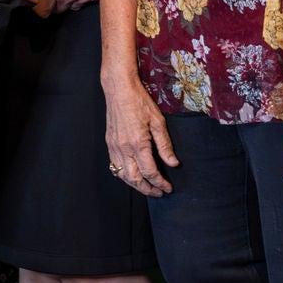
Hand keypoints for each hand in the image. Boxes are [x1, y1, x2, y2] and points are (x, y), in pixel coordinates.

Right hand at [103, 73, 177, 195]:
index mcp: (138, 143)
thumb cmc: (139, 101)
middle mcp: (124, 148)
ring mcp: (114, 147)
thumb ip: (165, 145)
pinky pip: (115, 166)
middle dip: (148, 190)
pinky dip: (124, 176)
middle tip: (159, 193)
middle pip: (135, 179)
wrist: (119, 89)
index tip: (168, 187)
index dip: (160, 183)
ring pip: (123, 175)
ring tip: (147, 188)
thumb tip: (173, 163)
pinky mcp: (110, 144)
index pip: (150, 172)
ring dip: (135, 185)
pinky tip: (132, 176)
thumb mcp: (158, 121)